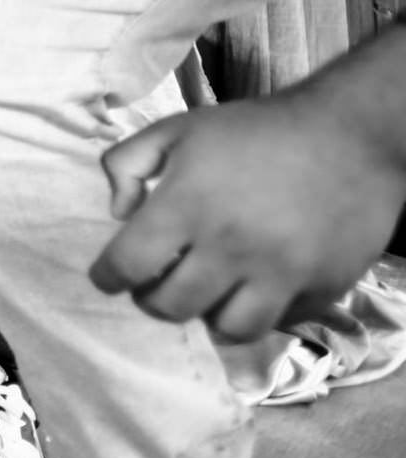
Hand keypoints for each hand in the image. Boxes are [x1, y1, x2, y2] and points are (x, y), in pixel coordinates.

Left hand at [89, 86, 405, 341]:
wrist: (349, 133)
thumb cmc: (255, 129)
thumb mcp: (178, 129)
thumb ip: (128, 164)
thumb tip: (118, 213)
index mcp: (188, 205)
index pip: (129, 264)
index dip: (108, 276)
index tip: (108, 276)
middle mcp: (232, 247)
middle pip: (171, 306)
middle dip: (152, 297)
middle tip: (157, 282)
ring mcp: (281, 273)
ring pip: (228, 328)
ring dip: (208, 312)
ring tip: (207, 289)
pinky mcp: (322, 287)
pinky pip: (279, 322)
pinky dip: (259, 311)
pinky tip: (252, 286)